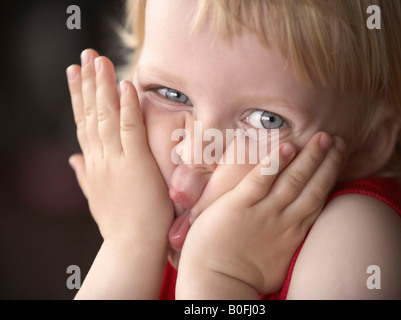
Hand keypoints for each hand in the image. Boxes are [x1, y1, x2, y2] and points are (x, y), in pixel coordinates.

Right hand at [66, 49, 172, 242]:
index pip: (83, 124)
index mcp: (93, 164)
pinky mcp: (135, 164)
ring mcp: (116, 160)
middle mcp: (99, 158)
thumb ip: (84, 175)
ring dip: (103, 86)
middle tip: (85, 56)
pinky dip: (127, 107)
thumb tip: (72, 159)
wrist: (132, 246)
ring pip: (106, 116)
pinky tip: (126, 86)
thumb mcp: (96, 196)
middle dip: (87, 83)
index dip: (79, 98)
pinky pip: (130, 129)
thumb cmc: (120, 223)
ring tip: (99, 60)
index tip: (76, 75)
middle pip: (90, 114)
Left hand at [176, 132, 345, 297]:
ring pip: (293, 180)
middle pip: (312, 186)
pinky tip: (287, 148)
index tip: (338, 158)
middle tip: (337, 139)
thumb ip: (287, 240)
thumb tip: (294, 230)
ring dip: (309, 157)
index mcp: (293, 233)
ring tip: (322, 137)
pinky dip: (275, 164)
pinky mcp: (239, 206)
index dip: (329, 176)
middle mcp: (284, 221)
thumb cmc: (241, 276)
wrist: (215, 284)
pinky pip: (260, 180)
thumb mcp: (276, 261)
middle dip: (327, 162)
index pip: (317, 198)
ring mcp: (263, 212)